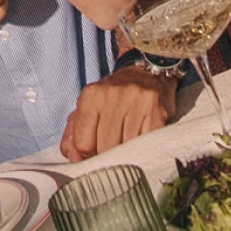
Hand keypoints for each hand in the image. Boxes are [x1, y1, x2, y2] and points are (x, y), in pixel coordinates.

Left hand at [59, 66, 176, 161]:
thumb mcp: (87, 109)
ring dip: (126, 154)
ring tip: (127, 144)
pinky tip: (140, 138)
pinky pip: (147, 142)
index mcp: (90, 95)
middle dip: (108, 157)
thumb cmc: (112, 98)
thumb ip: (73, 135)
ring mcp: (137, 100)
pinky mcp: (157, 109)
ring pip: (127, 147)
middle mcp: (113, 95)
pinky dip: (143, 147)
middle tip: (111, 152)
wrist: (145, 73)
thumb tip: (74, 158)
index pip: (83, 143)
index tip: (94, 153)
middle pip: (105, 147)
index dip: (88, 156)